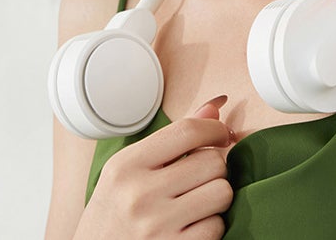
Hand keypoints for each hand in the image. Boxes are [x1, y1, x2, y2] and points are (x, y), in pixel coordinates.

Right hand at [76, 95, 233, 239]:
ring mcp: (157, 225)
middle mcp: (140, 194)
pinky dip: (211, 226)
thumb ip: (172, 139)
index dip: (214, 129)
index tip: (220, 135)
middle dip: (214, 168)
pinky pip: (217, 226)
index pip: (187, 131)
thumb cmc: (112, 214)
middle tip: (198, 178)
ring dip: (216, 197)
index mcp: (126, 166)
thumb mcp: (128, 171)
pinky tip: (191, 226)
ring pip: (222, 192)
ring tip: (196, 202)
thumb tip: (213, 109)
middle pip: (212, 162)